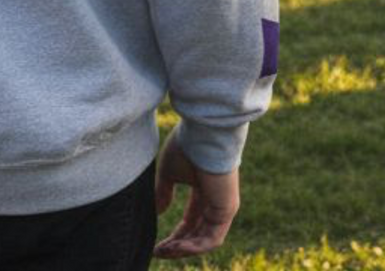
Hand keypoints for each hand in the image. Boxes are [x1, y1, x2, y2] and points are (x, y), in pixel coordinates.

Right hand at [153, 130, 239, 258]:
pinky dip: (195, 247)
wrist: (204, 133)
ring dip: (184, 249)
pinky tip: (177, 247)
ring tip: (164, 251)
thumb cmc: (187, 145)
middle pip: (197, 232)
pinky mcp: (227, 209)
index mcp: (204, 188)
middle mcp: (215, 199)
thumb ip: (163, 191)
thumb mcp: (169, 172)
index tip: (157, 245)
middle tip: (158, 252)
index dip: (175, 235)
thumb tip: (159, 211)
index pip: (191, 220)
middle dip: (177, 245)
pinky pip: (212, 239)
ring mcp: (223, 206)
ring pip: (204, 239)